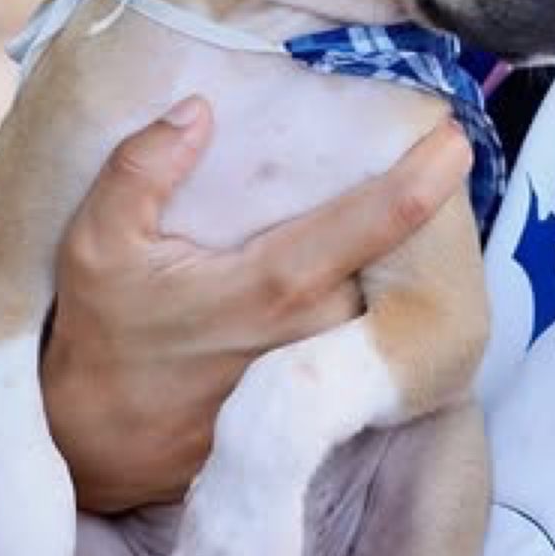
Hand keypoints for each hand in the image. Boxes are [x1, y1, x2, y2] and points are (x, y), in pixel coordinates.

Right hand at [42, 105, 470, 514]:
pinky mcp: (319, 390)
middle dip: (415, 209)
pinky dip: (370, 293)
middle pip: (394, 257)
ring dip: (395, 256)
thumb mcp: (97, 243)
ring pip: (381, 294)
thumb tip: (196, 109)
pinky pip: (362, 329)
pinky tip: (363, 262)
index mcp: (274, 284)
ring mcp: (323, 366)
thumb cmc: (104, 337)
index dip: (423, 180)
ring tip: (402, 199)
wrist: (98, 445)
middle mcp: (315, 327)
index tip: (457, 139)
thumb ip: (142, 168)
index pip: (372, 224)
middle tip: (424, 153)